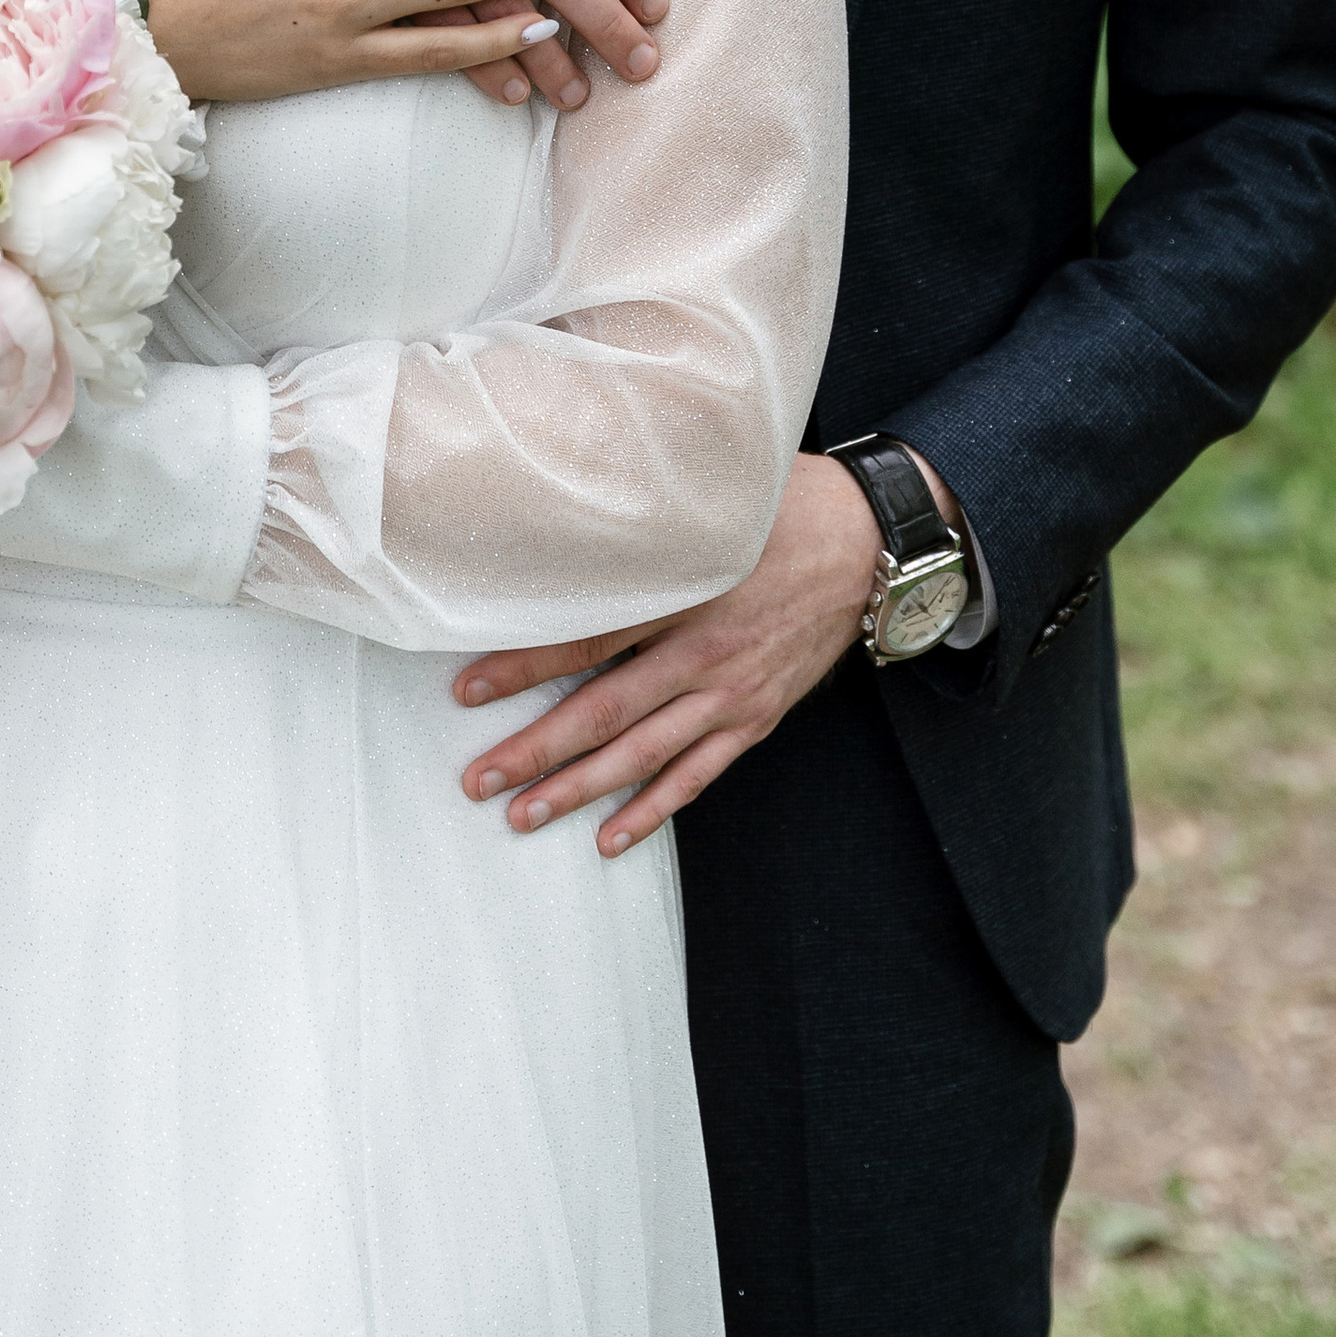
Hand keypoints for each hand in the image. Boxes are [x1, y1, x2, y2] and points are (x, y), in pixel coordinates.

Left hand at [452, 453, 882, 854]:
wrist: (867, 545)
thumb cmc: (781, 509)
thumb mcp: (713, 500)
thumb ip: (644, 516)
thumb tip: (567, 502)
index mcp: (687, 591)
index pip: (590, 638)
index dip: (524, 666)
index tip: (467, 688)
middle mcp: (706, 651)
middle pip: (606, 710)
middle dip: (537, 749)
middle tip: (478, 779)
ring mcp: (732, 693)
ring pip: (645, 754)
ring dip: (580, 788)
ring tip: (523, 815)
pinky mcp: (754, 717)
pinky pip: (698, 775)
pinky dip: (654, 809)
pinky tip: (610, 836)